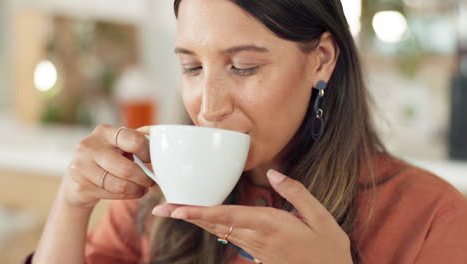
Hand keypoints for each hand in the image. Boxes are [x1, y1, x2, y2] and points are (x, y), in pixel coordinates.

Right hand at [62, 125, 155, 207]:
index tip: (153, 160)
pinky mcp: (80, 185)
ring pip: (119, 185)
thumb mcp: (119, 144)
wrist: (79, 177)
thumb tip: (159, 134)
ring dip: (137, 189)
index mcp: (104, 132)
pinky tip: (134, 192)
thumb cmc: (107, 157)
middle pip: (126, 169)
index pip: (133, 141)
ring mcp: (81, 166)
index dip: (148, 153)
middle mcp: (90, 146)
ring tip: (143, 188)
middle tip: (152, 181)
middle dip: (144, 178)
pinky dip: (128, 195)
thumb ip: (138, 138)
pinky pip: (112, 194)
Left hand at [152, 169, 352, 263]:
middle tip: (160, 209)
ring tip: (174, 211)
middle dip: (186, 216)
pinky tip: (204, 221)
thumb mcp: (322, 218)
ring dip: (195, 222)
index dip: (200, 212)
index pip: (228, 216)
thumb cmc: (329, 249)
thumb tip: (274, 173)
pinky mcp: (258, 254)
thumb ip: (297, 192)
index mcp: (271, 225)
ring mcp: (255, 249)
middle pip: (215, 225)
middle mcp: (257, 237)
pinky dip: (212, 227)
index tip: (177, 208)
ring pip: (219, 232)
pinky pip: (229, 238)